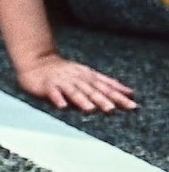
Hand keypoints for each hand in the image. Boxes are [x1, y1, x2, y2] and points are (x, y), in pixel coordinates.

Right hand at [17, 53, 137, 113]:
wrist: (37, 61)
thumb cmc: (66, 72)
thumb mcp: (90, 75)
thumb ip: (108, 84)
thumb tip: (131, 93)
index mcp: (89, 77)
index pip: (107, 88)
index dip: (120, 97)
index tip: (133, 106)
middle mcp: (78, 79)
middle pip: (92, 91)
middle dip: (102, 100)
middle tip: (112, 109)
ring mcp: (62, 82)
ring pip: (74, 91)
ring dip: (82, 100)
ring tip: (90, 109)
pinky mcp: (47, 85)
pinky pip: (53, 93)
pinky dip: (57, 99)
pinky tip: (62, 106)